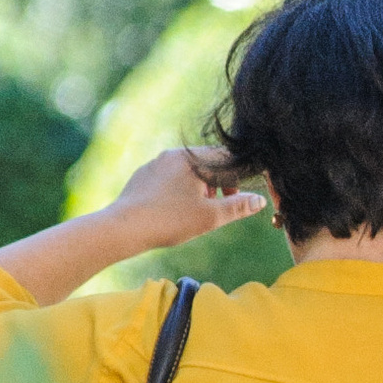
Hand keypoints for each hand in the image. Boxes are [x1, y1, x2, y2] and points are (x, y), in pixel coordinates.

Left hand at [103, 145, 270, 253]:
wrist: (123, 228)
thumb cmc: (169, 220)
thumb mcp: (210, 217)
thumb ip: (238, 207)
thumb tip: (259, 201)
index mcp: (191, 158)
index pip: (225, 157)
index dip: (239, 175)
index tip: (241, 195)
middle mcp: (172, 155)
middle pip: (206, 163)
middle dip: (220, 182)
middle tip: (224, 204)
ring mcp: (155, 165)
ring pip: (187, 171)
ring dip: (201, 187)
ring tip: (201, 210)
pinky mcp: (143, 177)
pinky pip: (170, 178)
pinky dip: (181, 190)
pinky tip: (177, 211)